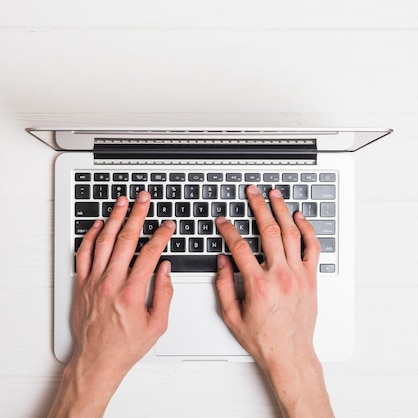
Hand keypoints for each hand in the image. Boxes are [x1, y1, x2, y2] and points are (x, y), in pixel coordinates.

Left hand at [48, 192, 174, 417]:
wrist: (97, 361)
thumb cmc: (125, 346)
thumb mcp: (157, 325)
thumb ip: (164, 293)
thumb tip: (164, 268)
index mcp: (132, 292)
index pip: (150, 253)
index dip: (161, 235)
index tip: (167, 226)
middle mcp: (111, 283)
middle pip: (126, 239)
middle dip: (137, 214)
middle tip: (143, 198)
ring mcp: (94, 282)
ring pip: (103, 241)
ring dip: (114, 218)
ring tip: (122, 202)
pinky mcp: (82, 284)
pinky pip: (83, 254)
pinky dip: (90, 236)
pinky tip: (98, 224)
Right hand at [215, 185, 333, 417]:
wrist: (290, 355)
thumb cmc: (263, 339)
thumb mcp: (232, 316)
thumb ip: (224, 285)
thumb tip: (222, 261)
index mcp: (258, 285)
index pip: (239, 247)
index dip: (228, 229)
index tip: (223, 220)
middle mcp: (280, 276)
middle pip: (269, 231)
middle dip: (258, 207)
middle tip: (252, 192)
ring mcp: (298, 275)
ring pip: (291, 233)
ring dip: (282, 210)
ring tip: (275, 195)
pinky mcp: (311, 278)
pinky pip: (312, 248)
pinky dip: (307, 229)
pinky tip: (299, 217)